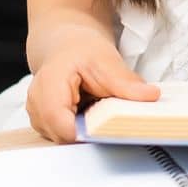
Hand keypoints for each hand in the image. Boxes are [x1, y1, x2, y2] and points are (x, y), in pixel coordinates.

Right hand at [26, 34, 159, 142]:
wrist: (66, 46)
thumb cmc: (81, 50)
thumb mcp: (107, 60)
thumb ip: (126, 83)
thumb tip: (151, 96)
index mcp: (48, 88)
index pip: (62, 126)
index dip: (89, 133)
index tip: (113, 126)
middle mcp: (36, 107)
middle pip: (65, 137)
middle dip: (92, 131)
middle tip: (112, 111)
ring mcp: (39, 119)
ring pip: (66, 140)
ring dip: (87, 130)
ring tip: (99, 107)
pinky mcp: (46, 126)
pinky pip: (67, 137)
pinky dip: (83, 129)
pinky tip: (91, 112)